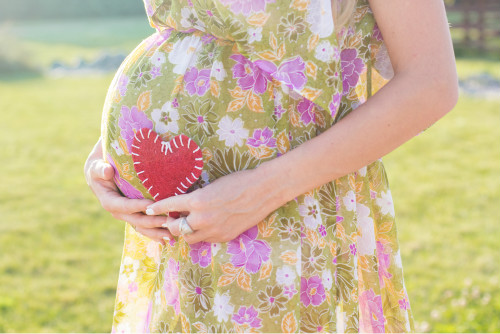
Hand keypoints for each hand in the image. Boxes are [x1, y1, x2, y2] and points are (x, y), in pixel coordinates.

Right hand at [84, 139, 173, 244]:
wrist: (101, 174)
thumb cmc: (100, 169)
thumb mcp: (96, 167)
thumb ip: (100, 169)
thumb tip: (107, 171)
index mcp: (109, 202)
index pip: (124, 206)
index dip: (137, 206)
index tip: (151, 204)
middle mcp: (119, 212)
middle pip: (136, 220)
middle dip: (152, 222)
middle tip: (168, 221)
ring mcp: (127, 216)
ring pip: (142, 227)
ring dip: (156, 232)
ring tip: (171, 235)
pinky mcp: (135, 216)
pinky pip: (145, 227)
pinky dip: (156, 233)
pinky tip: (168, 238)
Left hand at [145, 167, 285, 243]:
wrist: (263, 190)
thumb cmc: (239, 181)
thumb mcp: (212, 185)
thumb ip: (197, 198)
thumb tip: (185, 204)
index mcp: (198, 200)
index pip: (169, 205)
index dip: (156, 208)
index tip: (148, 210)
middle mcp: (202, 218)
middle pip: (175, 228)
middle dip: (170, 224)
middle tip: (171, 219)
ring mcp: (214, 230)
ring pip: (189, 238)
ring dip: (186, 232)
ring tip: (188, 224)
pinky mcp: (224, 237)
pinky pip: (206, 240)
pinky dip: (203, 234)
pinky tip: (207, 226)